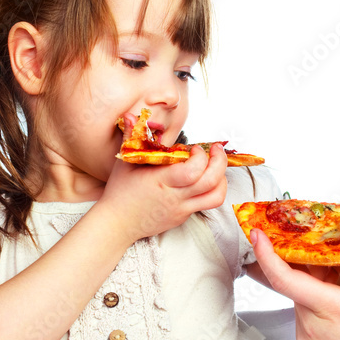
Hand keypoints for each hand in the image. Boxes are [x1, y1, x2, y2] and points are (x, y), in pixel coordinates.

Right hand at [101, 142, 227, 240]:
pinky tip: (203, 179)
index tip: (195, 148)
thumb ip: (131, 137)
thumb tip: (132, 115)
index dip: (201, 157)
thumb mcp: (124, 163)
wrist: (117, 224)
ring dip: (222, 179)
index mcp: (161, 181)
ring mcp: (182, 209)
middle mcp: (175, 197)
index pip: (192, 172)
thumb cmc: (120, 193)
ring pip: (215, 197)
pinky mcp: (184, 216)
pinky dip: (211, 189)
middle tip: (216, 150)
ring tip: (215, 167)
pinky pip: (206, 204)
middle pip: (211, 182)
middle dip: (220, 163)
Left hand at [252, 227, 339, 339]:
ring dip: (313, 287)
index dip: (266, 254)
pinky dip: (315, 306)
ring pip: (299, 300)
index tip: (257, 234)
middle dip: (305, 265)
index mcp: (332, 310)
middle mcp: (310, 326)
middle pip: (294, 285)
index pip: (285, 278)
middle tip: (323, 250)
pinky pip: (304, 317)